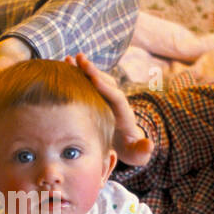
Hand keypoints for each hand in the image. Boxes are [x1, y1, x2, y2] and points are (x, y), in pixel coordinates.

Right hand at [64, 52, 153, 166]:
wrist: (127, 144)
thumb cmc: (130, 150)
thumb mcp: (137, 155)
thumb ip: (143, 151)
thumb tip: (149, 145)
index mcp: (125, 114)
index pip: (117, 97)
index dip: (106, 87)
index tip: (93, 78)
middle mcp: (117, 102)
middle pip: (107, 82)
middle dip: (94, 71)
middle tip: (80, 60)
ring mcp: (108, 98)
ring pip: (97, 80)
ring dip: (84, 69)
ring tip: (69, 58)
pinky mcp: (99, 98)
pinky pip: (88, 84)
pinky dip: (78, 75)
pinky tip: (64, 66)